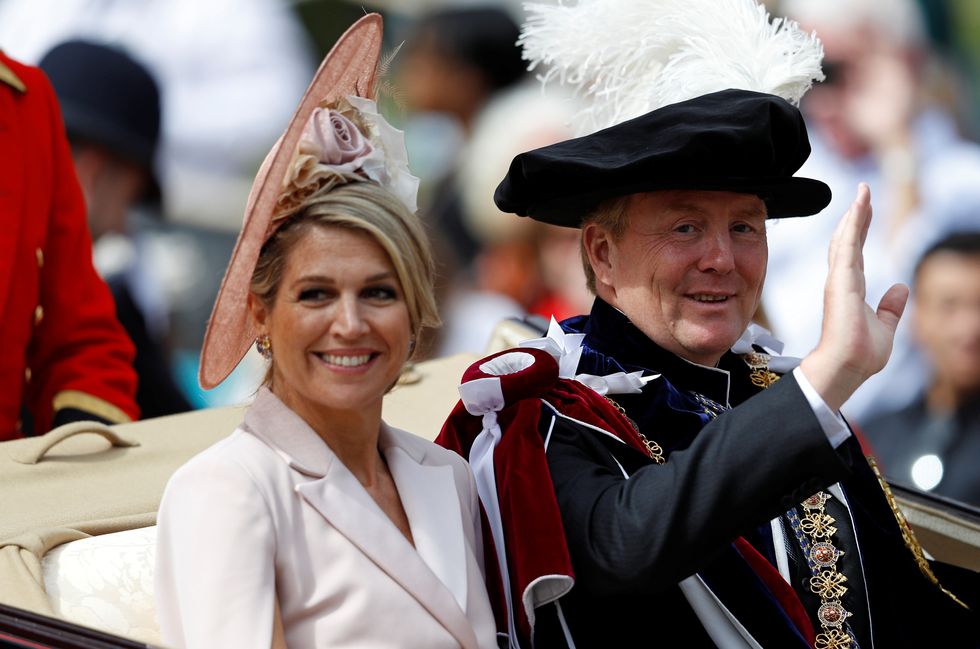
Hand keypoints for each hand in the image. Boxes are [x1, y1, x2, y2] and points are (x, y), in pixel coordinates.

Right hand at [799, 184, 908, 410]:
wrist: (847, 368)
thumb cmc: (861, 355)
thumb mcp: (885, 328)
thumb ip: (891, 308)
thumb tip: (901, 287)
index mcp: (850, 291)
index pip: (853, 253)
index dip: (858, 230)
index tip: (863, 210)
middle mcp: (841, 282)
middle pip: (848, 241)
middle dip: (856, 216)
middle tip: (863, 192)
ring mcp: (839, 280)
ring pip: (846, 239)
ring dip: (855, 214)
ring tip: (863, 192)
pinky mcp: (840, 281)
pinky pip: (847, 246)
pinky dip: (853, 225)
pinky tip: (859, 207)